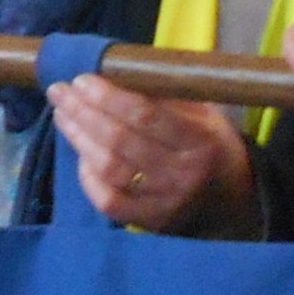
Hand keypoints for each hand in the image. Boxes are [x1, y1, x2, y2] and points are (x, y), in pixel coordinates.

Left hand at [45, 76, 256, 235]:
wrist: (234, 200)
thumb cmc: (212, 145)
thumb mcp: (205, 113)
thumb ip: (167, 96)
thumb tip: (117, 72)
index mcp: (198, 139)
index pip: (146, 115)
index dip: (109, 97)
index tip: (82, 80)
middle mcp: (181, 173)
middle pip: (120, 140)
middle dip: (84, 112)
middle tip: (60, 92)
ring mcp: (163, 201)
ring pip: (110, 169)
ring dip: (80, 139)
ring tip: (64, 115)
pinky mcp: (150, 222)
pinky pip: (109, 201)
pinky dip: (88, 177)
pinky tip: (80, 155)